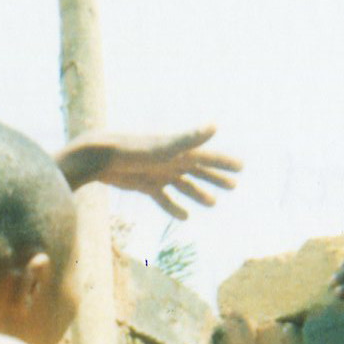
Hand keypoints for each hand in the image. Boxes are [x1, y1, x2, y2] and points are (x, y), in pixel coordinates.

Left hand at [54, 125, 240, 218]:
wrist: (101, 156)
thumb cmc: (133, 150)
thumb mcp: (165, 147)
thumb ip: (190, 138)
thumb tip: (214, 125)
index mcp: (180, 151)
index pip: (208, 157)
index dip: (225, 163)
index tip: (241, 168)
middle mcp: (171, 160)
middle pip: (199, 171)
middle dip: (216, 178)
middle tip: (234, 185)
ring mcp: (158, 172)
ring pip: (183, 185)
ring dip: (198, 193)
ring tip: (213, 203)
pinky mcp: (145, 184)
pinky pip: (164, 198)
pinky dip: (174, 207)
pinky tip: (184, 217)